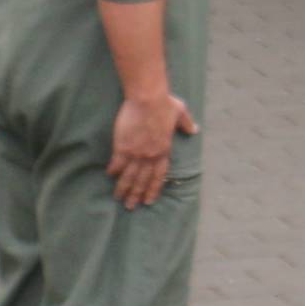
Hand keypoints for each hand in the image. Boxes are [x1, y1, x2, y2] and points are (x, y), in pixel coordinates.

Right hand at [107, 88, 193, 206]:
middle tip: (131, 206)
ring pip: (129, 176)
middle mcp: (151, 155)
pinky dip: (113, 170)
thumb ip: (186, 123)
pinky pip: (117, 163)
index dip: (154, 189)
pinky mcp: (123, 147)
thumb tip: (194, 129)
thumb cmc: (164, 103)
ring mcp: (136, 153)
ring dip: (123, 189)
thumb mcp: (180, 113)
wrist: (148, 99)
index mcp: (164, 150)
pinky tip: (109, 176)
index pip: (159, 176)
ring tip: (119, 198)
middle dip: (136, 195)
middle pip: (143, 180)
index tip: (149, 199)